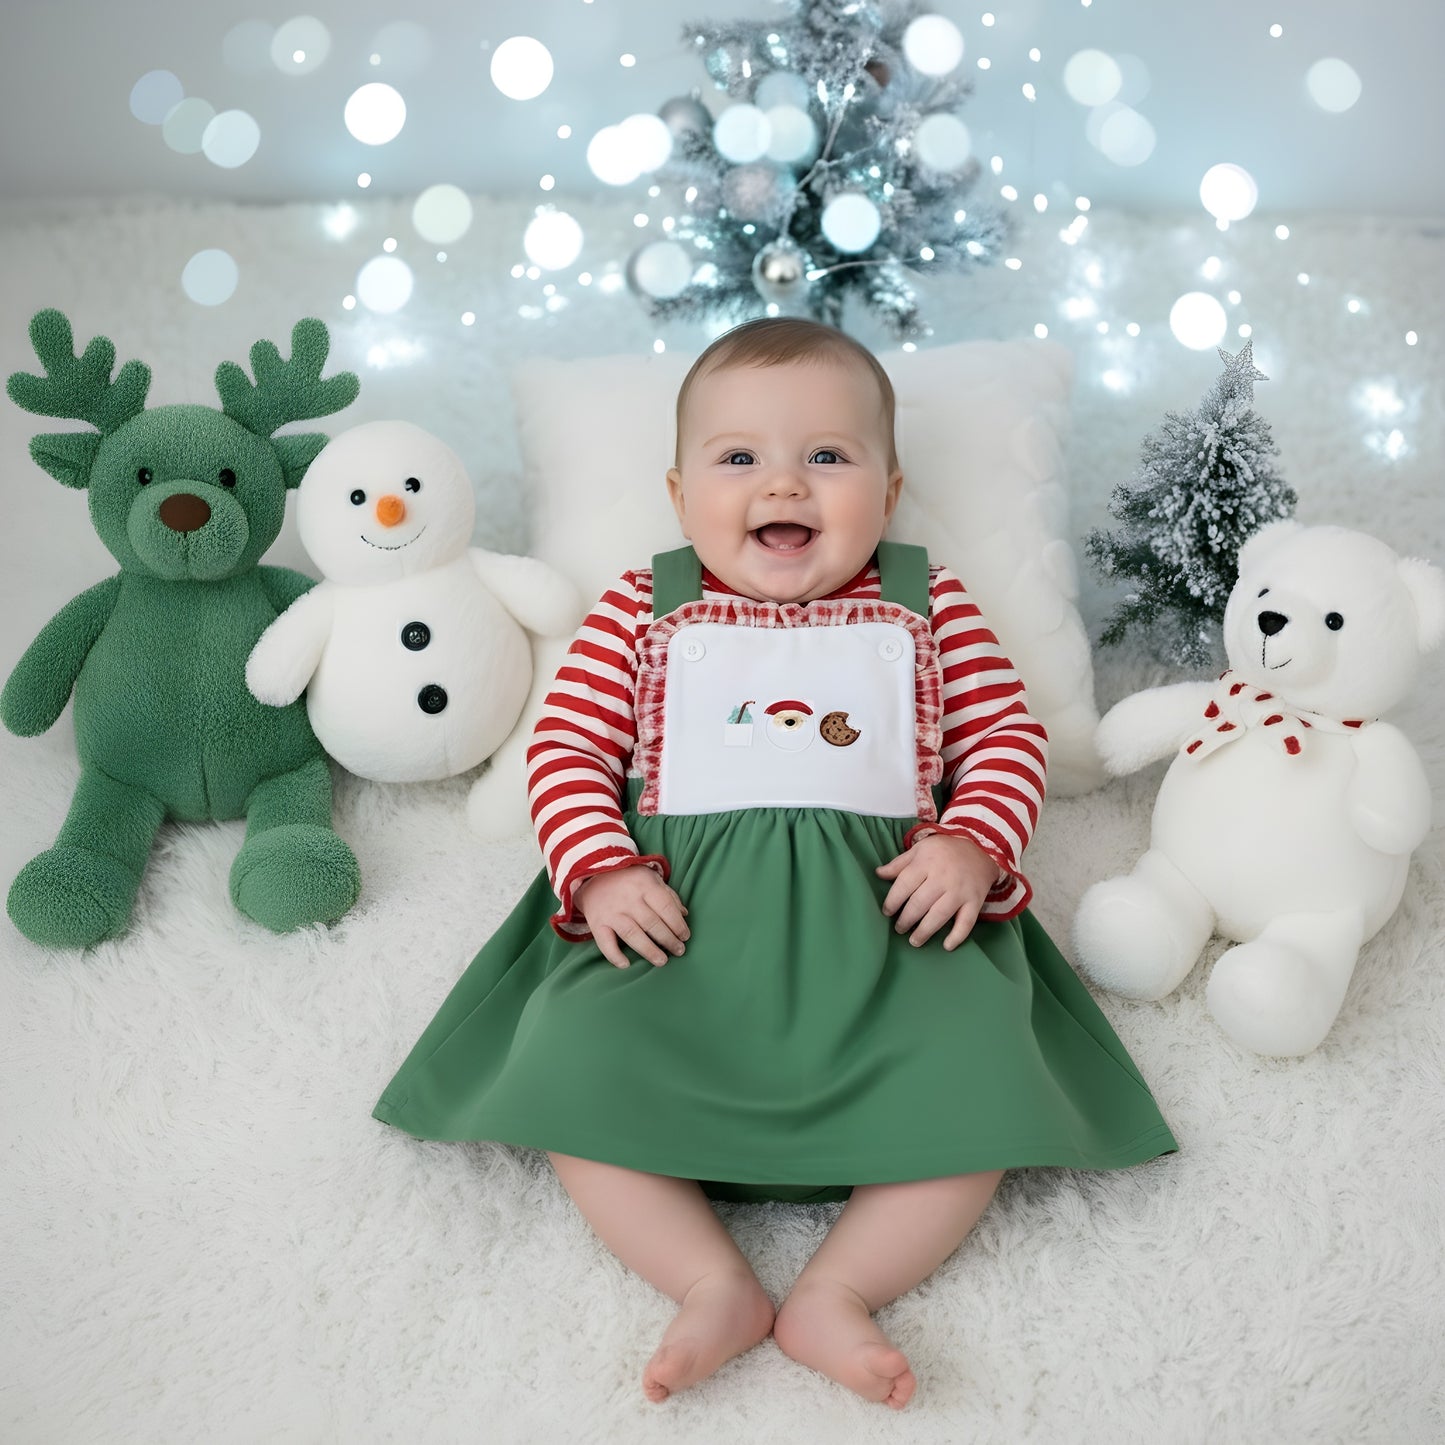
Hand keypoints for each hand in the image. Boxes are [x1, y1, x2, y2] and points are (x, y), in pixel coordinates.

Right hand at [574, 866, 689, 968]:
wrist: (593, 875)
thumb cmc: (629, 880)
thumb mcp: (651, 878)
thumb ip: (668, 895)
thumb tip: (684, 914)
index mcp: (644, 884)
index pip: (666, 907)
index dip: (678, 925)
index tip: (685, 937)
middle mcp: (628, 898)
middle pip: (652, 923)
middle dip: (669, 940)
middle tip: (679, 951)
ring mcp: (611, 911)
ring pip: (632, 934)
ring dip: (649, 950)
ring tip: (662, 961)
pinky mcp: (597, 922)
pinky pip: (605, 942)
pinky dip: (614, 955)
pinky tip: (626, 965)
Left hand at [875, 833, 1002, 949]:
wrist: (980, 851)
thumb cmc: (944, 851)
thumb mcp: (920, 849)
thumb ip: (899, 863)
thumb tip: (878, 873)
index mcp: (926, 862)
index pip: (904, 884)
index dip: (892, 901)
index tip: (887, 912)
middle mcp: (943, 877)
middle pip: (920, 903)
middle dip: (906, 919)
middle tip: (899, 928)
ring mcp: (960, 890)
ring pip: (940, 915)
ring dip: (924, 931)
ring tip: (913, 941)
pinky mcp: (975, 901)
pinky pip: (967, 922)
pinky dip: (957, 936)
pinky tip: (947, 946)